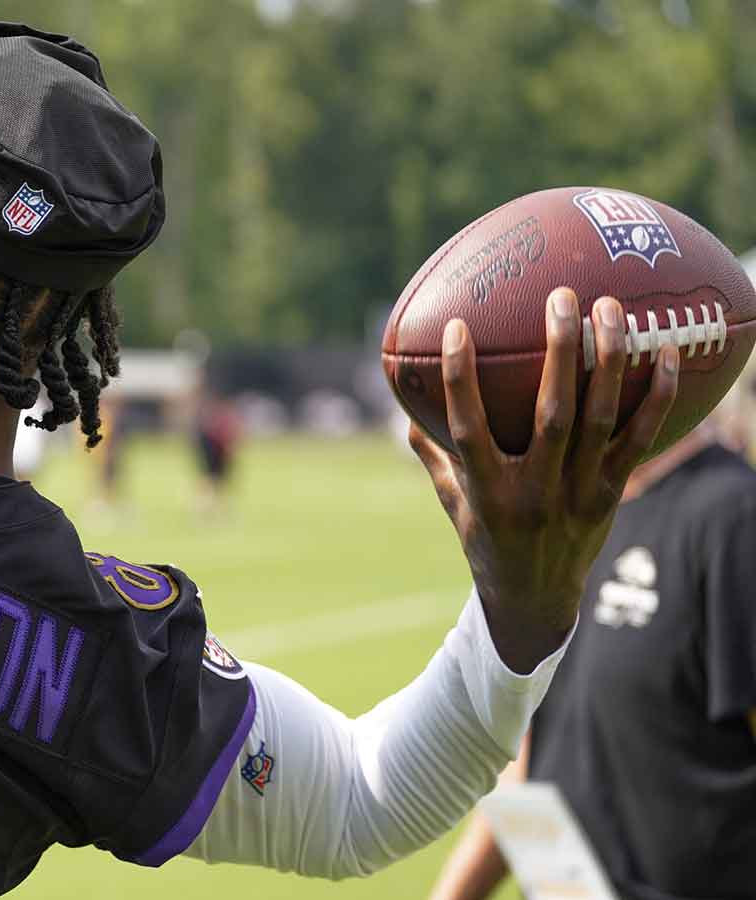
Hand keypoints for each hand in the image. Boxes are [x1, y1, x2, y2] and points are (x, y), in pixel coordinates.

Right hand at [410, 288, 678, 672]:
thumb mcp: (452, 502)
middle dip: (560, 352)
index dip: (461, 379)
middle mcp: (535, 492)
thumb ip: (433, 454)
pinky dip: (655, 397)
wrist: (535, 601)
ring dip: (608, 362)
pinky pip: (639, 440)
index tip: (457, 328)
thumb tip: (406, 406)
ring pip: (600, 420)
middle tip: (562, 298)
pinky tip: (665, 355)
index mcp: (486, 492)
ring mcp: (578, 494)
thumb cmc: (485, 542)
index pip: (470, 428)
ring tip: (611, 310)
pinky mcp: (611, 494)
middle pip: (553, 414)